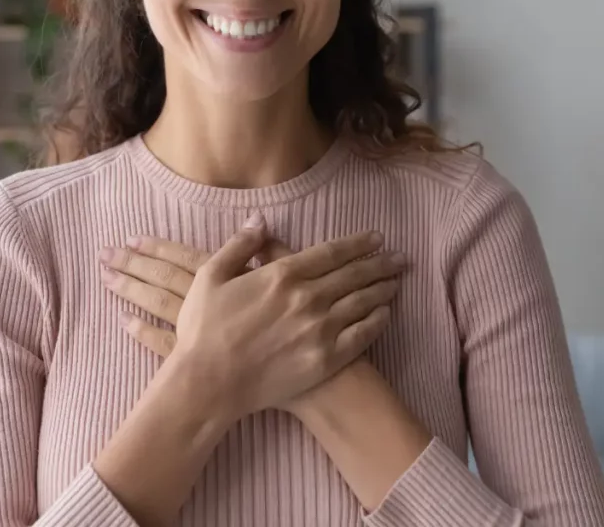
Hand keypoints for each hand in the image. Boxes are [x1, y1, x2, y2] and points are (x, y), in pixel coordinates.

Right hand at [98, 214, 406, 415]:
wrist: (209, 383)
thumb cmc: (204, 330)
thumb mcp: (210, 276)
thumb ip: (239, 245)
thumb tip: (260, 220)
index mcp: (282, 275)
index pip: (332, 252)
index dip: (358, 243)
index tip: (377, 238)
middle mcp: (308, 298)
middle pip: (354, 275)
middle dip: (380, 263)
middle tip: (400, 258)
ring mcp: (320, 330)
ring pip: (363, 302)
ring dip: (383, 289)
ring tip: (398, 281)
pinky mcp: (325, 359)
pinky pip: (361, 336)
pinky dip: (377, 322)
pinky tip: (385, 314)